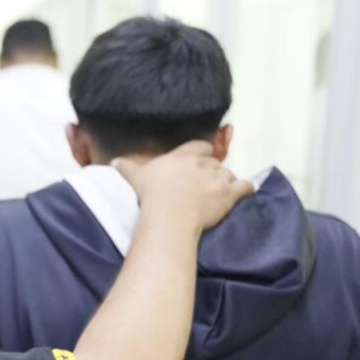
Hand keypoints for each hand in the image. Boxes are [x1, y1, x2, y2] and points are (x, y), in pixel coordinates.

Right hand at [113, 141, 252, 231]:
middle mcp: (203, 164)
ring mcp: (218, 178)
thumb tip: (113, 162)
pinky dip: (246, 189)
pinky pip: (244, 187)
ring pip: (229, 174)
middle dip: (213, 171)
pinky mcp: (229, 193)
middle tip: (206, 183)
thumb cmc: (152, 194)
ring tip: (221, 192)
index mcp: (183, 156)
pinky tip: (246, 191)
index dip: (202, 153)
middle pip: (215, 162)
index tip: (201, 158)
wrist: (169, 213)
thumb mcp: (136, 177)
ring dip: (226, 181)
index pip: (200, 147)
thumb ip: (126, 167)